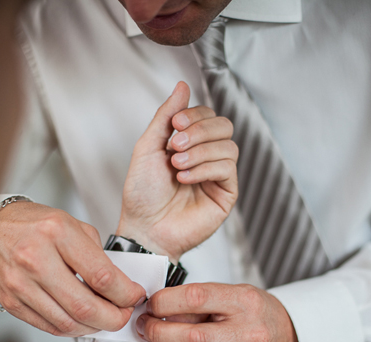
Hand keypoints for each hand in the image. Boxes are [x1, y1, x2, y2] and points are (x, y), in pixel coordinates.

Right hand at [0, 201, 145, 335]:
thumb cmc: (35, 224)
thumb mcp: (72, 224)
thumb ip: (96, 255)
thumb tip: (120, 288)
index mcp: (56, 232)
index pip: (102, 276)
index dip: (126, 293)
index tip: (135, 296)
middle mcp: (35, 258)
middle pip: (85, 306)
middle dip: (114, 318)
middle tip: (124, 315)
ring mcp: (20, 283)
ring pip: (68, 323)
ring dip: (94, 327)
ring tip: (105, 318)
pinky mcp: (11, 301)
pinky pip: (49, 326)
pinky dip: (72, 329)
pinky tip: (82, 321)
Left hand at [118, 81, 237, 263]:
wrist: (143, 227)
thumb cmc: (142, 194)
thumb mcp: (147, 147)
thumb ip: (165, 115)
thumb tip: (182, 85)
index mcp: (189, 144)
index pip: (208, 114)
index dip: (193, 114)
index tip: (174, 125)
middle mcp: (206, 157)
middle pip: (224, 125)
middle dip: (199, 131)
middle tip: (175, 146)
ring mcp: (217, 175)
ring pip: (228, 145)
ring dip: (199, 151)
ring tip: (176, 166)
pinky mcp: (226, 193)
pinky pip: (228, 167)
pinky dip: (205, 168)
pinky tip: (185, 179)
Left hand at [136, 283, 300, 341]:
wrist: (287, 334)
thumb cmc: (251, 312)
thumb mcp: (228, 294)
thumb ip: (194, 303)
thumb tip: (155, 312)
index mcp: (244, 301)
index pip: (196, 298)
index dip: (165, 302)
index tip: (150, 306)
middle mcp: (251, 333)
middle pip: (194, 338)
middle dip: (159, 335)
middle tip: (143, 331)